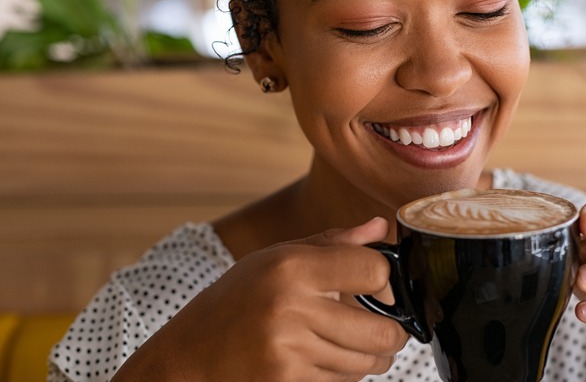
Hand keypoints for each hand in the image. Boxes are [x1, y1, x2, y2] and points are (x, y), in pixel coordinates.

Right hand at [113, 217, 407, 381]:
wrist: (186, 359)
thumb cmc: (234, 303)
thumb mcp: (275, 260)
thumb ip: (332, 244)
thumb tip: (380, 226)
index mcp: (291, 267)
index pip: (375, 270)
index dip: (385, 280)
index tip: (378, 287)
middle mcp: (290, 308)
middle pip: (381, 329)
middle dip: (391, 332)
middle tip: (384, 328)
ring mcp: (288, 352)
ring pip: (366, 363)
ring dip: (368, 357)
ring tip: (347, 344)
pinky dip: (342, 376)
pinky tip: (321, 361)